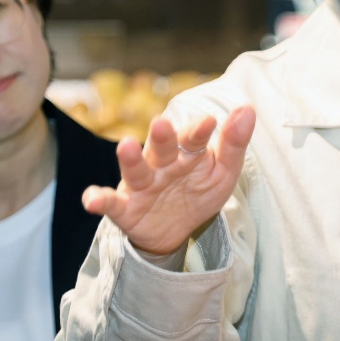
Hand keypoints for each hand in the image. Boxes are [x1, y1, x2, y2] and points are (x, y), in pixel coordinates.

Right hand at [82, 105, 255, 256]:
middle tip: (163, 123)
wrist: (174, 232)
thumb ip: (233, 144)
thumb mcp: (223, 172)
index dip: (198, 131)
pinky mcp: (125, 209)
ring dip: (130, 159)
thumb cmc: (198, 192)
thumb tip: (247, 109)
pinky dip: (98, 200)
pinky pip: (110, 204)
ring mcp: (141, 185)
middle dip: (161, 137)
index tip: (209, 121)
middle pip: (161, 148)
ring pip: (135, 170)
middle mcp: (161, 164)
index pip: (193, 140)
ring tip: (126, 146)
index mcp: (186, 153)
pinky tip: (92, 199)